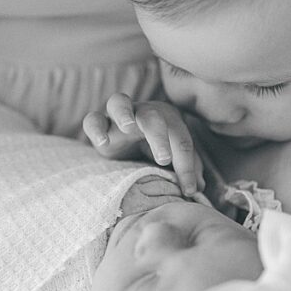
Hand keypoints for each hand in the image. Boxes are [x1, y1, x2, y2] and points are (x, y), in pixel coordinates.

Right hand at [82, 94, 203, 195]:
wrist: (129, 144)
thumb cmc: (157, 151)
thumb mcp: (175, 160)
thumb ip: (189, 169)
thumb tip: (198, 187)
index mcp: (169, 119)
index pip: (181, 140)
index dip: (187, 166)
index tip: (189, 189)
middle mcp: (144, 112)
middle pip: (153, 116)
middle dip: (159, 136)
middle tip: (164, 159)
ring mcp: (119, 115)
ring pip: (118, 101)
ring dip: (124, 113)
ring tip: (129, 128)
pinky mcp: (99, 124)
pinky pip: (92, 119)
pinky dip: (95, 127)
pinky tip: (103, 142)